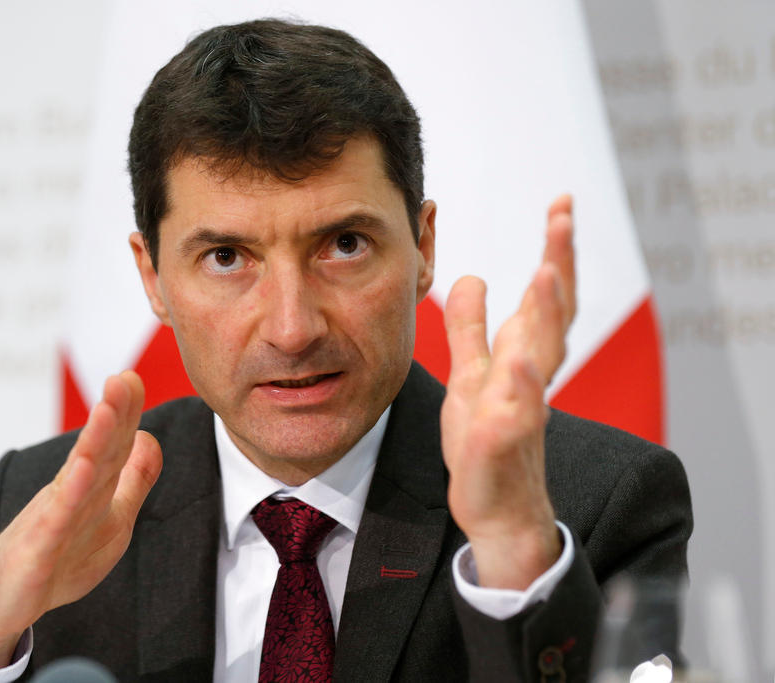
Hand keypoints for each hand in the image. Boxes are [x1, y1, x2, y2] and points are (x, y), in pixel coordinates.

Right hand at [0, 371, 162, 669]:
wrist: (0, 603)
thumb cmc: (58, 557)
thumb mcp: (112, 519)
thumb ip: (133, 480)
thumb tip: (151, 436)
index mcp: (91, 487)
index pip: (114, 444)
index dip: (126, 412)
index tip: (133, 377)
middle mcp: (70, 494)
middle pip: (97, 449)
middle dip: (112, 413)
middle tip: (123, 378)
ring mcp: (52, 520)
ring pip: (77, 476)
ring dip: (92, 441)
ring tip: (107, 409)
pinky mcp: (38, 550)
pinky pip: (56, 521)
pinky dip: (68, 496)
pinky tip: (80, 471)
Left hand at [441, 195, 575, 589]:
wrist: (492, 507)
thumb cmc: (484, 441)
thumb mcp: (471, 373)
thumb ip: (471, 327)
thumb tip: (474, 276)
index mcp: (524, 357)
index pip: (546, 296)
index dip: (556, 251)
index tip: (561, 204)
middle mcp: (531, 376)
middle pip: (553, 313)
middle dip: (558, 263)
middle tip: (562, 215)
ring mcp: (521, 407)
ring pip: (541, 355)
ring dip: (545, 313)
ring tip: (545, 270)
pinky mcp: (503, 440)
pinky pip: (517, 409)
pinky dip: (522, 382)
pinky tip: (520, 356)